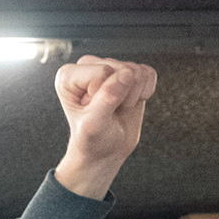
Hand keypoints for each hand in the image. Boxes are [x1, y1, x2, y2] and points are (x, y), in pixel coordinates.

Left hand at [52, 56, 157, 198]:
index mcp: (68, 76)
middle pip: (122, 69)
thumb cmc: (92, 140)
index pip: (102, 73)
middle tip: (109, 112)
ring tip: (117, 108)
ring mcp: (110, 67)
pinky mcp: (129, 72)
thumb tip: (126, 75)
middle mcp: (88, 66)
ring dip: (133, 95)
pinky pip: (149, 73)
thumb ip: (107, 98)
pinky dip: (145, 92)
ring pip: (137, 71)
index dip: (105, 96)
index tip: (96, 111)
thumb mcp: (94, 124)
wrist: (105, 151)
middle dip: (122, 95)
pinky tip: (130, 102)